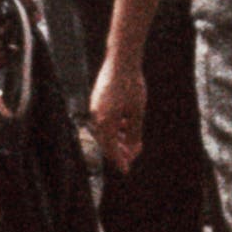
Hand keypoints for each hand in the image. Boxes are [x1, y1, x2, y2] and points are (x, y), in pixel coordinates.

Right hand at [89, 49, 145, 172]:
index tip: (126, 170)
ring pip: (105, 131)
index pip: (111, 149)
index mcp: (105, 122)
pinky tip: (126, 125)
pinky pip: (104, 120)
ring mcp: (94, 108)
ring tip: (133, 140)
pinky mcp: (97, 100)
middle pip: (106, 142)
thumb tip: (133, 149)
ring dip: (118, 138)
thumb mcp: (137, 112)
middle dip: (120, 150)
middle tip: (134, 154)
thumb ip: (134, 133)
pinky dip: (114, 127)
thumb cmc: (132, 85)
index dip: (119, 161)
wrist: (121, 60)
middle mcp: (96, 116)